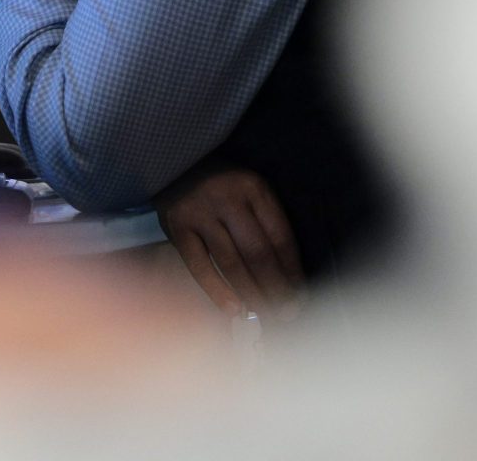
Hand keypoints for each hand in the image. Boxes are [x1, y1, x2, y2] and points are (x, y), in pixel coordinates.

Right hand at [154, 162, 304, 320]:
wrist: (175, 163)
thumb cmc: (221, 183)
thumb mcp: (250, 189)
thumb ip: (266, 221)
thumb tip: (288, 273)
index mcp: (254, 188)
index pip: (280, 237)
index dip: (293, 271)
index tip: (301, 294)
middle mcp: (228, 199)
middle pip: (258, 254)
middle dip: (276, 288)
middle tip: (288, 313)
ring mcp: (200, 214)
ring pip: (232, 264)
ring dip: (252, 294)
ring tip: (266, 314)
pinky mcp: (177, 228)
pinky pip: (199, 267)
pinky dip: (218, 292)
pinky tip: (234, 309)